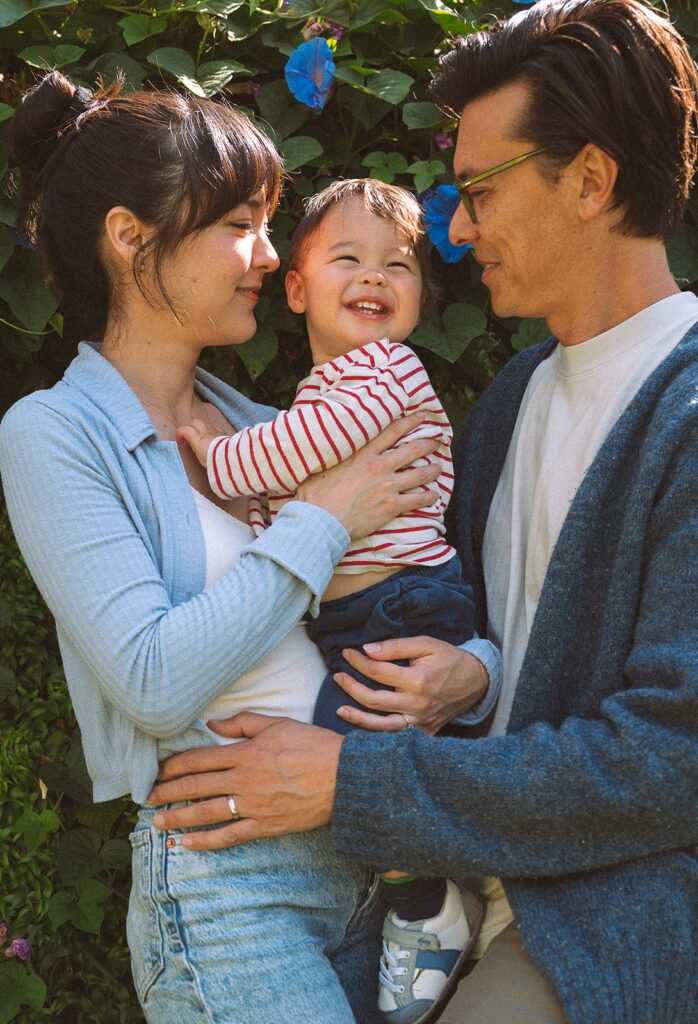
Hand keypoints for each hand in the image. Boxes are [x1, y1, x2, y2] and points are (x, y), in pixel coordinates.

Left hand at [146, 713, 341, 849]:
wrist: (344, 776)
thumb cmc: (314, 745)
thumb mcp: (278, 724)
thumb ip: (242, 723)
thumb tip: (213, 725)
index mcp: (245, 752)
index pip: (199, 759)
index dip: (173, 766)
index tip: (155, 772)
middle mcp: (243, 779)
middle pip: (195, 786)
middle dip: (166, 792)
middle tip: (144, 798)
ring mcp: (253, 805)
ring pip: (205, 812)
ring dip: (177, 817)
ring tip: (156, 820)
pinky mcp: (265, 825)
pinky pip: (228, 836)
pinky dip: (205, 841)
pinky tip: (186, 843)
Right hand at [177, 418, 220, 467]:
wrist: (231, 458)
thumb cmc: (215, 461)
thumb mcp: (201, 458)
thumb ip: (196, 449)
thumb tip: (194, 446)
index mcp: (198, 439)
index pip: (184, 430)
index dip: (179, 434)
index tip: (180, 442)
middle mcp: (206, 432)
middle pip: (195, 422)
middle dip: (190, 427)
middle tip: (190, 437)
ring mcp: (215, 431)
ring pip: (205, 424)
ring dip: (201, 428)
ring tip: (201, 437)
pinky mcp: (223, 433)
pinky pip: (215, 428)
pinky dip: (211, 431)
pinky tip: (212, 437)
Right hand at [297, 412, 440, 538]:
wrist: (321, 520)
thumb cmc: (315, 496)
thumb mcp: (319, 465)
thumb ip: (330, 454)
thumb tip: (319, 444)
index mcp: (362, 453)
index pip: (392, 431)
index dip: (410, 422)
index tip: (421, 417)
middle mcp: (378, 466)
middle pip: (412, 449)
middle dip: (428, 443)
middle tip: (437, 441)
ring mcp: (387, 486)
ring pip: (420, 473)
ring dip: (433, 470)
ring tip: (439, 468)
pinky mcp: (391, 506)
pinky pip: (418, 499)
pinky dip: (429, 497)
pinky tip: (435, 496)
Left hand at [333, 637, 488, 735]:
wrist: (476, 681)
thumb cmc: (449, 659)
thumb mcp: (425, 644)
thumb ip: (396, 646)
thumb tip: (367, 649)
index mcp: (417, 680)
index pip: (377, 671)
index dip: (358, 662)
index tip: (348, 653)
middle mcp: (417, 704)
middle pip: (373, 699)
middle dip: (351, 687)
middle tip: (339, 676)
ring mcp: (421, 722)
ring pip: (381, 726)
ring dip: (358, 718)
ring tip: (340, 709)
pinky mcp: (425, 732)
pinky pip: (397, 736)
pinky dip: (378, 733)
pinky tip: (364, 726)